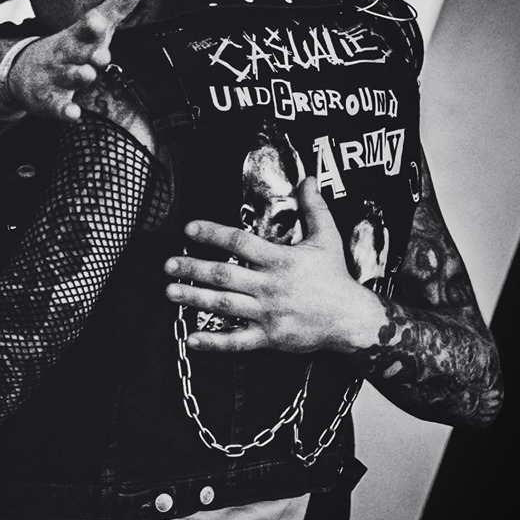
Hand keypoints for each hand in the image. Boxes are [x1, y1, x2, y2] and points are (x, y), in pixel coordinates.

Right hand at [7, 0, 141, 121]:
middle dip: (89, 52)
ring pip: (68, 77)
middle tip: (102, 52)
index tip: (98, 20)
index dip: (92, 26)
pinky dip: (64, 110)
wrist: (23, 70)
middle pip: (77, 52)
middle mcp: (66, 55)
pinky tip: (73, 115)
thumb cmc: (68, 48)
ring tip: (87, 74)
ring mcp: (56, 77)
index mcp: (77, 37)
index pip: (85, 29)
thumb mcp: (90, 28)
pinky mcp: (49, 100)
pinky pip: (57, 105)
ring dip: (77, 76)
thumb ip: (114, 8)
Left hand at [164, 178, 379, 353]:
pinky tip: (191, 338)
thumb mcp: (327, 237)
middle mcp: (270, 286)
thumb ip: (314, 207)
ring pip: (224, 305)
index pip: (240, 242)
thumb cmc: (336, 278)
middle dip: (193, 268)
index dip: (213, 234)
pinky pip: (237, 341)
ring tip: (170, 291)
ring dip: (194, 298)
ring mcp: (268, 313)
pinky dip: (213, 342)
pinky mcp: (270, 337)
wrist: (351, 319)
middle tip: (168, 264)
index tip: (190, 229)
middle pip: (224, 274)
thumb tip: (308, 178)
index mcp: (280, 260)